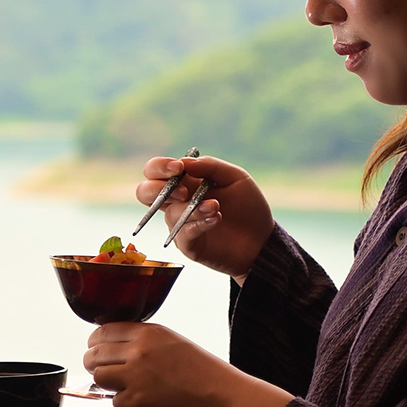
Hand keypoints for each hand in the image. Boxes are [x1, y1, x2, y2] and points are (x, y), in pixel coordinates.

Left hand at [84, 323, 291, 406]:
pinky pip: (115, 402)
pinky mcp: (137, 402)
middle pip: (94, 354)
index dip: (96, 342)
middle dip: (95, 363)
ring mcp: (136, 377)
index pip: (104, 331)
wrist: (225, 398)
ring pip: (99, 377)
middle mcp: (139, 351)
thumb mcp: (174, 342)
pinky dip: (125, 404)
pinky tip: (143, 402)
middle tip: (104, 370)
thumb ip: (144, 341)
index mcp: (149, 332)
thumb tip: (117, 348)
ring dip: (106, 383)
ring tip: (122, 387)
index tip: (96, 348)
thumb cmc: (207, 373)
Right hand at [135, 155, 273, 280]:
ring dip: (193, 208)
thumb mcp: (235, 177)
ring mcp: (180, 224)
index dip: (159, 167)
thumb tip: (184, 162)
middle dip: (157, 188)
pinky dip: (199, 223)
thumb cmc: (248, 206)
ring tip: (216, 207)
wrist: (262, 240)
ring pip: (170, 213)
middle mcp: (177, 202)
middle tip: (184, 192)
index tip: (178, 168)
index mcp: (184, 182)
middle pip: (144, 192)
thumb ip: (210, 166)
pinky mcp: (188, 244)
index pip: (155, 170)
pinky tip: (217, 219)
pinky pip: (183, 233)